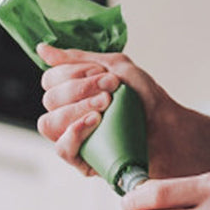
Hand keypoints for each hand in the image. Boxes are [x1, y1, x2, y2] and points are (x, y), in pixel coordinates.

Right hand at [36, 43, 166, 174]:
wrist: (167, 126)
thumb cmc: (144, 98)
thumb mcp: (114, 67)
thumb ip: (78, 59)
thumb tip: (42, 50)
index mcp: (72, 93)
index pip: (50, 80)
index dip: (73, 74)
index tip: (103, 74)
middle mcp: (67, 115)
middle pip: (49, 100)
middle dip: (79, 90)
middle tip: (109, 91)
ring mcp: (73, 138)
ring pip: (49, 124)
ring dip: (77, 110)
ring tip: (105, 105)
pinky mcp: (81, 160)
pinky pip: (62, 148)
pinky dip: (75, 132)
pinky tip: (94, 122)